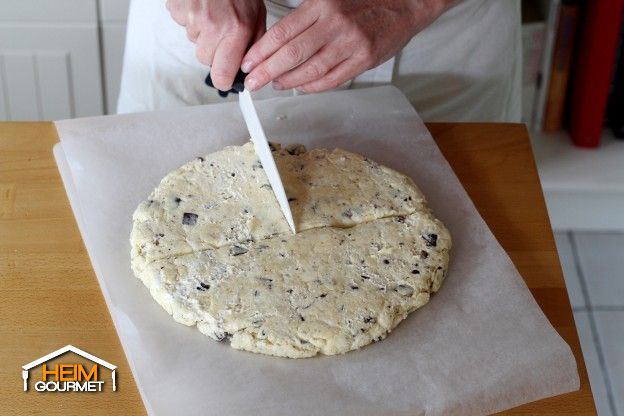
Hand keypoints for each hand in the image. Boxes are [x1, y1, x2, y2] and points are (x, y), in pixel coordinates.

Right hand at [166, 0, 265, 89]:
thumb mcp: (257, 16)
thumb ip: (254, 45)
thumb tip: (250, 70)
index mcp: (236, 30)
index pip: (222, 74)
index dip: (223, 80)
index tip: (225, 79)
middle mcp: (213, 25)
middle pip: (205, 59)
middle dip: (213, 51)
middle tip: (222, 31)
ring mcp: (192, 17)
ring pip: (194, 42)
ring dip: (203, 33)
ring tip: (213, 13)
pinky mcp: (177, 9)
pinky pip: (182, 25)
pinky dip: (190, 19)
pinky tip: (202, 7)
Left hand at [241, 0, 451, 92]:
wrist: (405, 3)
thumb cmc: (365, 2)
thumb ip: (305, 18)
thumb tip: (276, 42)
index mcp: (322, 5)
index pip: (281, 33)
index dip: (260, 52)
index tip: (248, 62)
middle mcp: (335, 24)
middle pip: (291, 55)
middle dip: (266, 71)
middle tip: (252, 81)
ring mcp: (350, 44)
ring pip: (310, 70)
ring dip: (288, 81)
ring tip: (275, 84)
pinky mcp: (363, 60)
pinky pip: (332, 79)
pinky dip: (313, 86)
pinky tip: (301, 86)